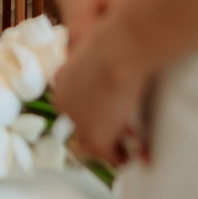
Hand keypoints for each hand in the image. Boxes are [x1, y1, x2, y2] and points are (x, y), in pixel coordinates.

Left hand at [52, 20, 152, 167]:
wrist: (118, 51)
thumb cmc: (115, 41)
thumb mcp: (99, 50)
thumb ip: (97, 63)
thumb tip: (107, 58)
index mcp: (62, 81)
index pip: (76, 106)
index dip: (96, 113)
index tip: (112, 117)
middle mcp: (64, 104)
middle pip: (83, 126)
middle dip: (104, 131)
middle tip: (124, 135)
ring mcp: (77, 123)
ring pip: (95, 143)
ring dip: (114, 146)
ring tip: (131, 149)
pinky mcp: (95, 138)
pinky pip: (110, 156)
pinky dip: (122, 157)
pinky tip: (135, 154)